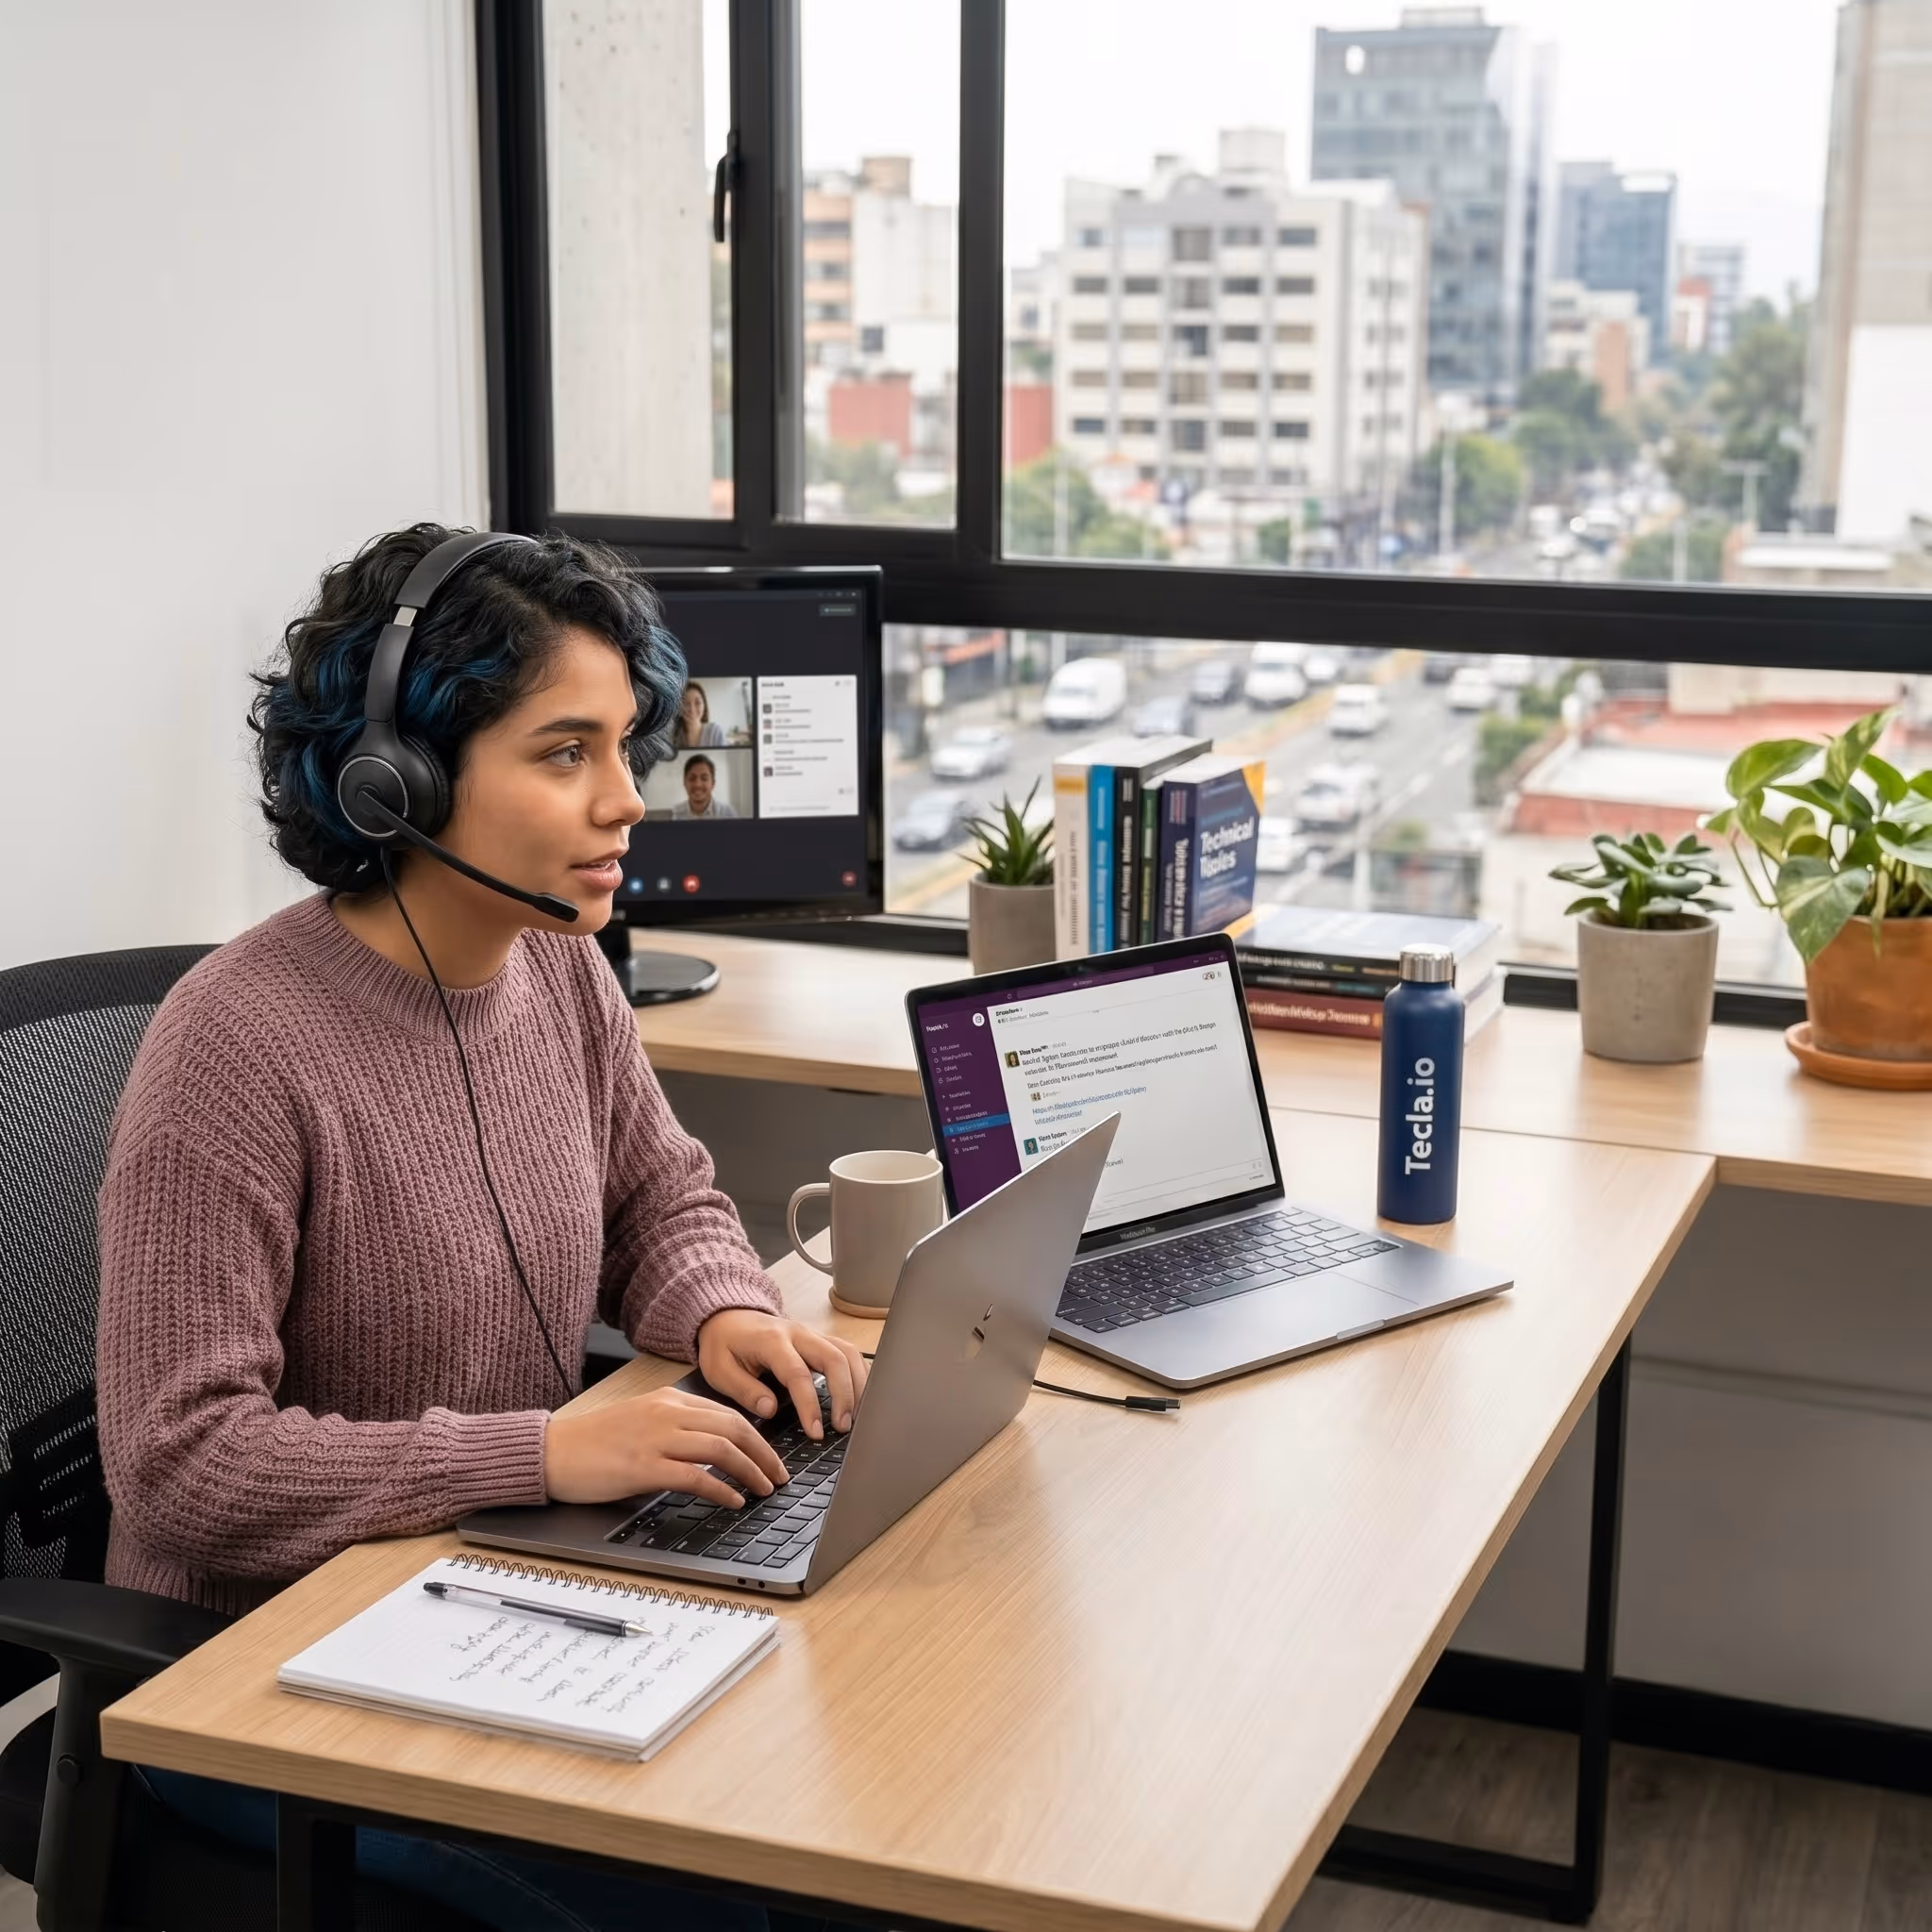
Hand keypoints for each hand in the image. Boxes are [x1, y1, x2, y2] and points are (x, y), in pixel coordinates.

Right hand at [542, 1385, 786, 1507]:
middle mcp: (667, 1413)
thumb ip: (675, 1427)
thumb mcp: (641, 1421)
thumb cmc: (593, 1442)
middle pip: (734, 1427)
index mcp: (668, 1400)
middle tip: (780, 1476)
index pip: (728, 1412)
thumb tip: (715, 1449)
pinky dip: (721, 1488)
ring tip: (765, 1489)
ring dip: (751, 1471)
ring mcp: (655, 1438)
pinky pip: (695, 1476)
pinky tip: (733, 1500)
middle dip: (764, 1453)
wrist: (551, 1451)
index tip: (773, 1456)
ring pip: (721, 1448)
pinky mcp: (643, 1466)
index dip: (758, 1436)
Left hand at [696, 1308, 868, 1438]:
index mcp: (771, 1341)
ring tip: (856, 1417)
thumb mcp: (719, 1370)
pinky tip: (860, 1398)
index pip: (798, 1373)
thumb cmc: (723, 1344)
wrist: (727, 1317)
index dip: (810, 1405)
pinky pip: (848, 1352)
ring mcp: (812, 1334)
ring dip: (858, 1385)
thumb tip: (770, 1410)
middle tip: (843, 1428)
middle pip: (834, 1358)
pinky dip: (859, 1374)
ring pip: (848, 1353)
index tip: (815, 1432)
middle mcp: (797, 1333)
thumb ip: (744, 1390)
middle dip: (845, 1395)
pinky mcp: (820, 1340)